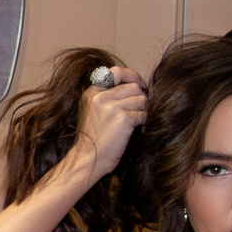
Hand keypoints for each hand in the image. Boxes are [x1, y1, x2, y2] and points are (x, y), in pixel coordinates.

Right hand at [72, 67, 147, 181]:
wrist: (87, 159)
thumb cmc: (93, 138)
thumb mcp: (91, 111)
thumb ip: (106, 96)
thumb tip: (135, 85)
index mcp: (91, 93)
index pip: (116, 72)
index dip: (132, 76)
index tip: (139, 85)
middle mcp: (100, 97)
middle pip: (134, 87)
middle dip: (140, 98)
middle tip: (137, 111)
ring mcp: (110, 107)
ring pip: (142, 99)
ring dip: (143, 111)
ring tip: (134, 122)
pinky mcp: (122, 118)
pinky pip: (143, 114)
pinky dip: (143, 122)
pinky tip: (135, 129)